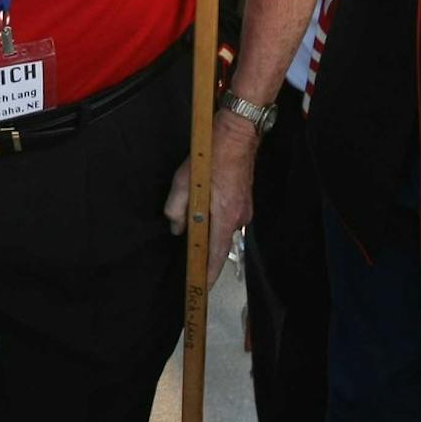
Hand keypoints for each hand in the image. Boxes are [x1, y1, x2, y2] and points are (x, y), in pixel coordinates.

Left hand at [164, 117, 256, 288]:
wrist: (238, 134)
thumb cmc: (211, 155)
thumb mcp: (183, 181)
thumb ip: (176, 209)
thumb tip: (176, 228)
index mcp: (225, 217)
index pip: (216, 255)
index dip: (208, 274)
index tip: (202, 288)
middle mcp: (239, 218)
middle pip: (219, 244)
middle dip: (203, 249)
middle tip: (188, 254)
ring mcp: (244, 209)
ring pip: (222, 229)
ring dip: (208, 229)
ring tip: (192, 222)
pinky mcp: (244, 201)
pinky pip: (227, 218)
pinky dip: (215, 219)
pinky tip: (204, 208)